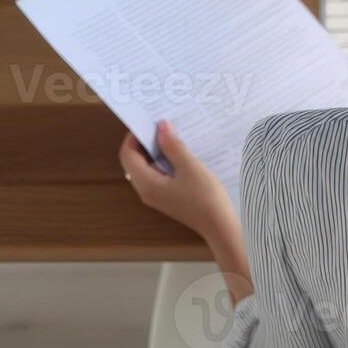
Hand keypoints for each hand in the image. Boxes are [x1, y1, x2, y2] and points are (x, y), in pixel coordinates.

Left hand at [120, 121, 239, 247]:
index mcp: (146, 184)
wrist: (219, 225)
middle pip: (135, 161)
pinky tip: (180, 153)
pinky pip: (158, 174)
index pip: (128, 155)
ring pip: (147, 167)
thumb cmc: (205, 198)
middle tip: (162, 126)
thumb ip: (173, 146)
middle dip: (145, 142)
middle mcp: (146, 190)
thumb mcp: (190, 166)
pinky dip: (164, 160)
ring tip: (173, 136)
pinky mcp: (166, 196)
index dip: (134, 137)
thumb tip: (161, 127)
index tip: (148, 122)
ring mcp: (156, 195)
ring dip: (156, 151)